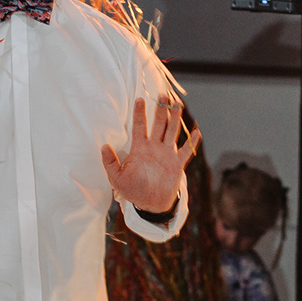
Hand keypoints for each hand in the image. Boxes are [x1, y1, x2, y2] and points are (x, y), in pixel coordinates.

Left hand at [101, 98, 200, 213]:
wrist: (150, 204)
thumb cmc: (132, 190)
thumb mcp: (116, 178)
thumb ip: (110, 162)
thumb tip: (104, 146)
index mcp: (139, 149)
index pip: (139, 126)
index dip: (139, 113)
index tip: (139, 99)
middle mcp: (154, 148)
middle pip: (158, 124)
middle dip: (161, 110)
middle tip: (163, 95)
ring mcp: (166, 154)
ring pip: (172, 132)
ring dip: (175, 118)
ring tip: (177, 104)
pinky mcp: (177, 164)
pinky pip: (186, 151)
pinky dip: (192, 142)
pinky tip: (197, 132)